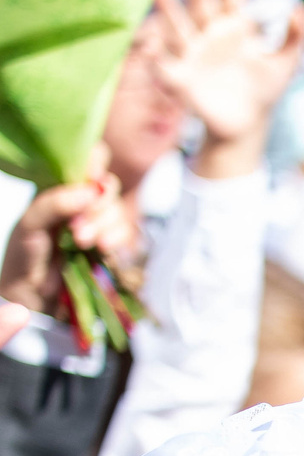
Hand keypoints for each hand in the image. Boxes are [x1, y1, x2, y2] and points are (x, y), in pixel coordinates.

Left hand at [0, 155, 137, 313]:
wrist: (34, 296)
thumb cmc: (24, 256)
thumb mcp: (30, 223)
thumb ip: (54, 202)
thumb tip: (91, 189)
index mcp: (59, 187)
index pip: (85, 159)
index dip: (95, 164)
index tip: (91, 181)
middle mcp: (81, 201)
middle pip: (108, 185)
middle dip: (98, 208)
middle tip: (77, 229)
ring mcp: (98, 222)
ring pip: (119, 211)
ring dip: (105, 227)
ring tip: (83, 245)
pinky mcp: (111, 244)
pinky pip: (128, 233)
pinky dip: (118, 240)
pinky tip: (103, 250)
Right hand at [151, 0, 303, 176]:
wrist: (248, 125)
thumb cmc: (265, 91)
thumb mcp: (286, 62)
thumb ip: (297, 35)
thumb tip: (300, 6)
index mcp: (235, 29)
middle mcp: (211, 35)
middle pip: (200, 2)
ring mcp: (194, 54)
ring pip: (178, 27)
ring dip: (168, 10)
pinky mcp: (182, 78)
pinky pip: (163, 64)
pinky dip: (154, 55)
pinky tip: (150, 43)